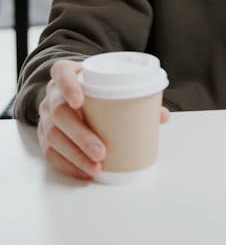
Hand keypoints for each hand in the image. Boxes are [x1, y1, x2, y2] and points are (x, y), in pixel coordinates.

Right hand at [37, 59, 169, 179]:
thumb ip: (134, 95)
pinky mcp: (44, 135)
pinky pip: (51, 152)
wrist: (70, 90)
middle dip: (80, 134)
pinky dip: (68, 164)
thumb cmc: (93, 87)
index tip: (80, 101)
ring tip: (96, 167)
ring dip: (75, 155)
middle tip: (100, 150)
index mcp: (67, 73)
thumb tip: (162, 115)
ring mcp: (46, 115)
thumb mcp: (107, 82)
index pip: (61, 73)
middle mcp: (53, 93)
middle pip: (59, 112)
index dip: (69, 86)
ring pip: (54, 136)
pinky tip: (85, 171)